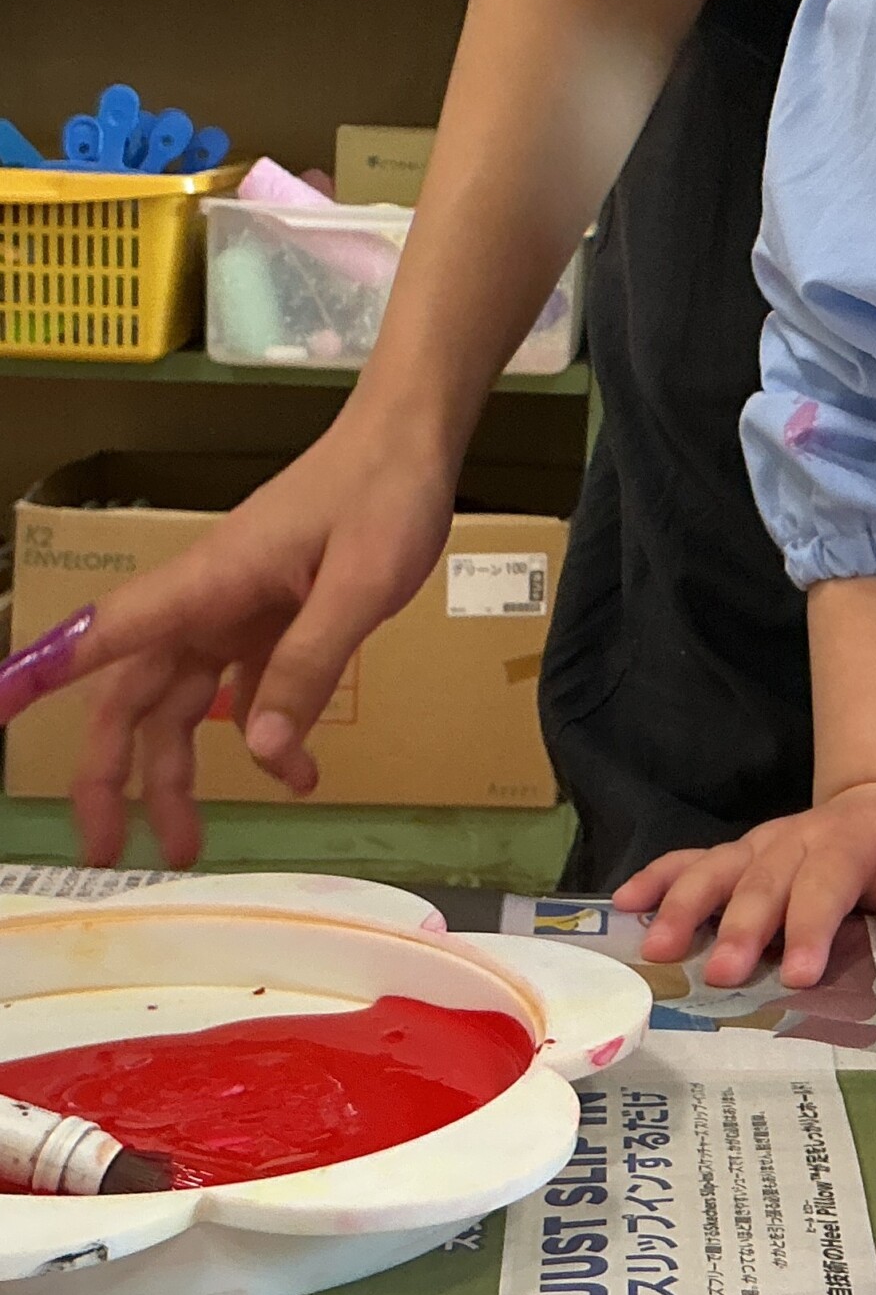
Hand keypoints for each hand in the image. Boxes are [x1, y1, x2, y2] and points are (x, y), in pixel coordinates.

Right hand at [42, 406, 459, 866]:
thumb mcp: (361, 582)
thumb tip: (259, 753)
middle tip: (106, 854)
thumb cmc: (383, 494)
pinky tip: (300, 776)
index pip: (102, 637)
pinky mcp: (278, 617)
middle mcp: (205, 603)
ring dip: (180, 774)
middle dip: (110, 777)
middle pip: (133, 698)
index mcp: (204, 586)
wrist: (413, 440)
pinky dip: (266, 736)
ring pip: (185, 705)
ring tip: (188, 847)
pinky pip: (252, 688)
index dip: (42, 676)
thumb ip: (309, 663)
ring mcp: (239, 611)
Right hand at [616, 781, 875, 988]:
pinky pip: (693, 861)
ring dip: (688, 906)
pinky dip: (657, 878)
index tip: (802, 971)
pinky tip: (624, 904)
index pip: (829, 880)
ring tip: (660, 949)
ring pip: (720, 869)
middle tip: (723, 973)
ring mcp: (763, 846)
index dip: (813, 924)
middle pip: (766, 879)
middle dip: (744, 926)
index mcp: (853, 839)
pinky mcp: (739, 856)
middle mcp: (799, 838)